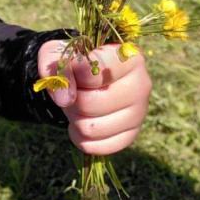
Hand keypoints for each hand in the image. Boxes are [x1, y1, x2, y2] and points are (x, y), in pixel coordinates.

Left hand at [38, 41, 150, 155]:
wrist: (94, 76)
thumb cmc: (79, 60)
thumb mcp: (60, 53)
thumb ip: (58, 67)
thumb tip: (64, 99)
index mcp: (130, 57)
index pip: (102, 68)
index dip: (79, 72)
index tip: (74, 68)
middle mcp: (141, 84)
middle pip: (91, 102)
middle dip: (72, 99)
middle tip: (74, 91)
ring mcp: (139, 112)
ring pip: (91, 128)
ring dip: (74, 119)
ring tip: (79, 105)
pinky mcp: (131, 134)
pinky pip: (95, 147)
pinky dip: (80, 138)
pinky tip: (84, 121)